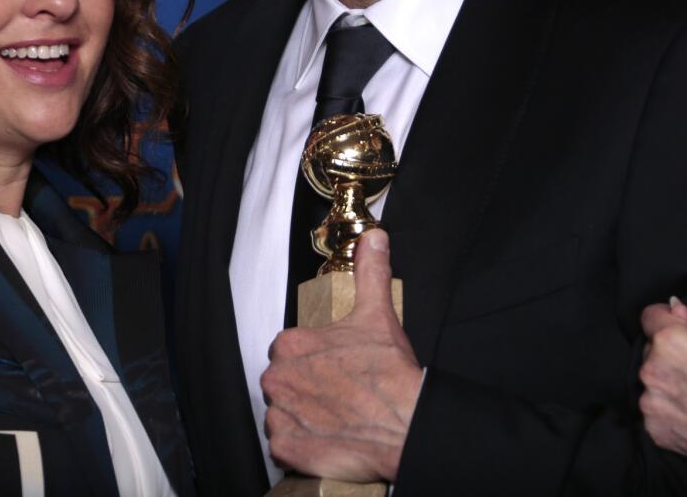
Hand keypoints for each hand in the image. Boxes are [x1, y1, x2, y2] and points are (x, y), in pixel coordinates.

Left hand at [261, 229, 422, 482]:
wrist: (407, 424)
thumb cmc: (391, 375)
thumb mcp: (379, 314)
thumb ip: (370, 272)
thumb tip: (373, 239)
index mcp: (293, 344)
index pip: (288, 351)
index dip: (311, 361)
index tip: (332, 369)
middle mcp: (279, 378)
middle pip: (282, 382)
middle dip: (304, 389)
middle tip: (336, 396)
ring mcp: (282, 414)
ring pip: (280, 413)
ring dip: (300, 416)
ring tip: (333, 418)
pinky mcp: (288, 448)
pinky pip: (282, 446)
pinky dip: (299, 445)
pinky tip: (324, 438)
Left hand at [640, 301, 686, 471]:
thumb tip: (675, 306)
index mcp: (669, 341)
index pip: (651, 317)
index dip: (669, 321)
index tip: (682, 333)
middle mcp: (651, 369)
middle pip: (653, 350)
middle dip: (673, 355)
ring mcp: (650, 401)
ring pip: (655, 380)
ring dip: (672, 383)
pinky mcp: (654, 427)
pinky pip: (658, 410)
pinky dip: (673, 410)